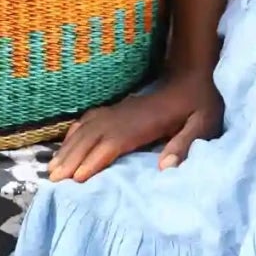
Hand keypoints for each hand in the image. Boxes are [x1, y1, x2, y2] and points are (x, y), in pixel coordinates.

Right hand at [47, 70, 224, 183]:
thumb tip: (164, 167)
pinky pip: (90, 120)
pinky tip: (66, 143)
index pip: (113, 142)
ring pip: (87, 128)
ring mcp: (120, 110)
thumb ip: (185, 144)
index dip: (94, 160)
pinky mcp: (120, 109)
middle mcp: (126, 115)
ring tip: (51, 168)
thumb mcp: (203, 123)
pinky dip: (74, 132)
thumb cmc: (201, 103)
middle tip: (53, 180)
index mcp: (144, 122)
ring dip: (68, 147)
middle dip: (72, 158)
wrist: (195, 75)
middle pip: (92, 137)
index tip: (77, 179)